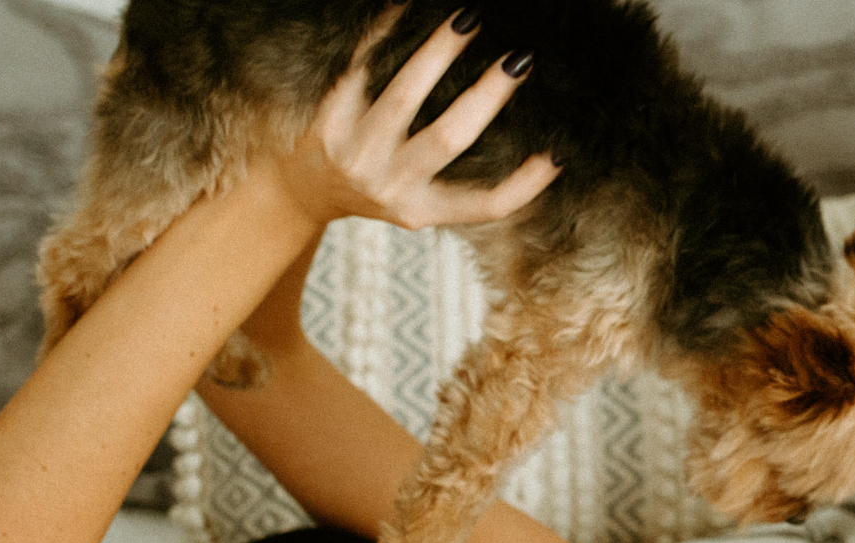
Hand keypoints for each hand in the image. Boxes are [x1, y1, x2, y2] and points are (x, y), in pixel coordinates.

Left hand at [262, 8, 561, 230]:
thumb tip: (529, 141)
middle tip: (521, 59)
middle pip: (449, 140)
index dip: (524, 186)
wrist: (296, 189)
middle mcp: (387, 186)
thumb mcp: (412, 200)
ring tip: (469, 18)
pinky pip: (363, 66)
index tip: (558, 155)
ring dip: (441, 53)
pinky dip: (387, 32)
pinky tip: (409, 8)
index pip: (482, 206)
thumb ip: (455, 181)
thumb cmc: (370, 185)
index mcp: (419, 210)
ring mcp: (354, 153)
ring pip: (404, 96)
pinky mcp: (326, 120)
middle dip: (488, 96)